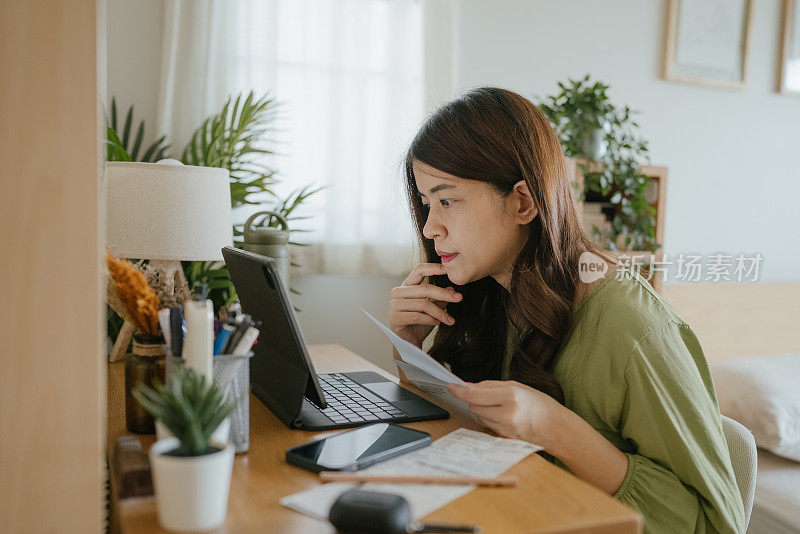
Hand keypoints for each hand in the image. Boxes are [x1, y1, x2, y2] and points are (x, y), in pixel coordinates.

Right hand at [389, 263, 462, 346]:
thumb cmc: (419, 324)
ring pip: (423, 304)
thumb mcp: (433, 309)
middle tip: (458, 298)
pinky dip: (430, 320)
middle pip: (424, 288)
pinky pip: (417, 316)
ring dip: (440, 312)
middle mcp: (398, 292)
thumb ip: (439, 298)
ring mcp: (395, 305)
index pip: (419, 270)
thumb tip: (451, 288)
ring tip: (449, 319)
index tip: (448, 269)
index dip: (433, 268)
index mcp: (406, 286)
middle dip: (444, 294)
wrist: (409, 343)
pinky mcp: (395, 317)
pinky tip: (437, 323)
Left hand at [447, 380, 563, 448]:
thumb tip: (468, 386)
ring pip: (478, 416)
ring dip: (481, 409)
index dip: (458, 390)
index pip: (474, 394)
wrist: (557, 428)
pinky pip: (486, 426)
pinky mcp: (504, 439)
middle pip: (473, 405)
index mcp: (511, 396)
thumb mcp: (517, 386)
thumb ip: (491, 386)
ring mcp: (505, 429)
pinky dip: (489, 419)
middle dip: (474, 398)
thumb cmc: (540, 404)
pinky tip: (503, 416)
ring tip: (500, 406)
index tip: (450, 385)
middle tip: (487, 395)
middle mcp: (507, 414)